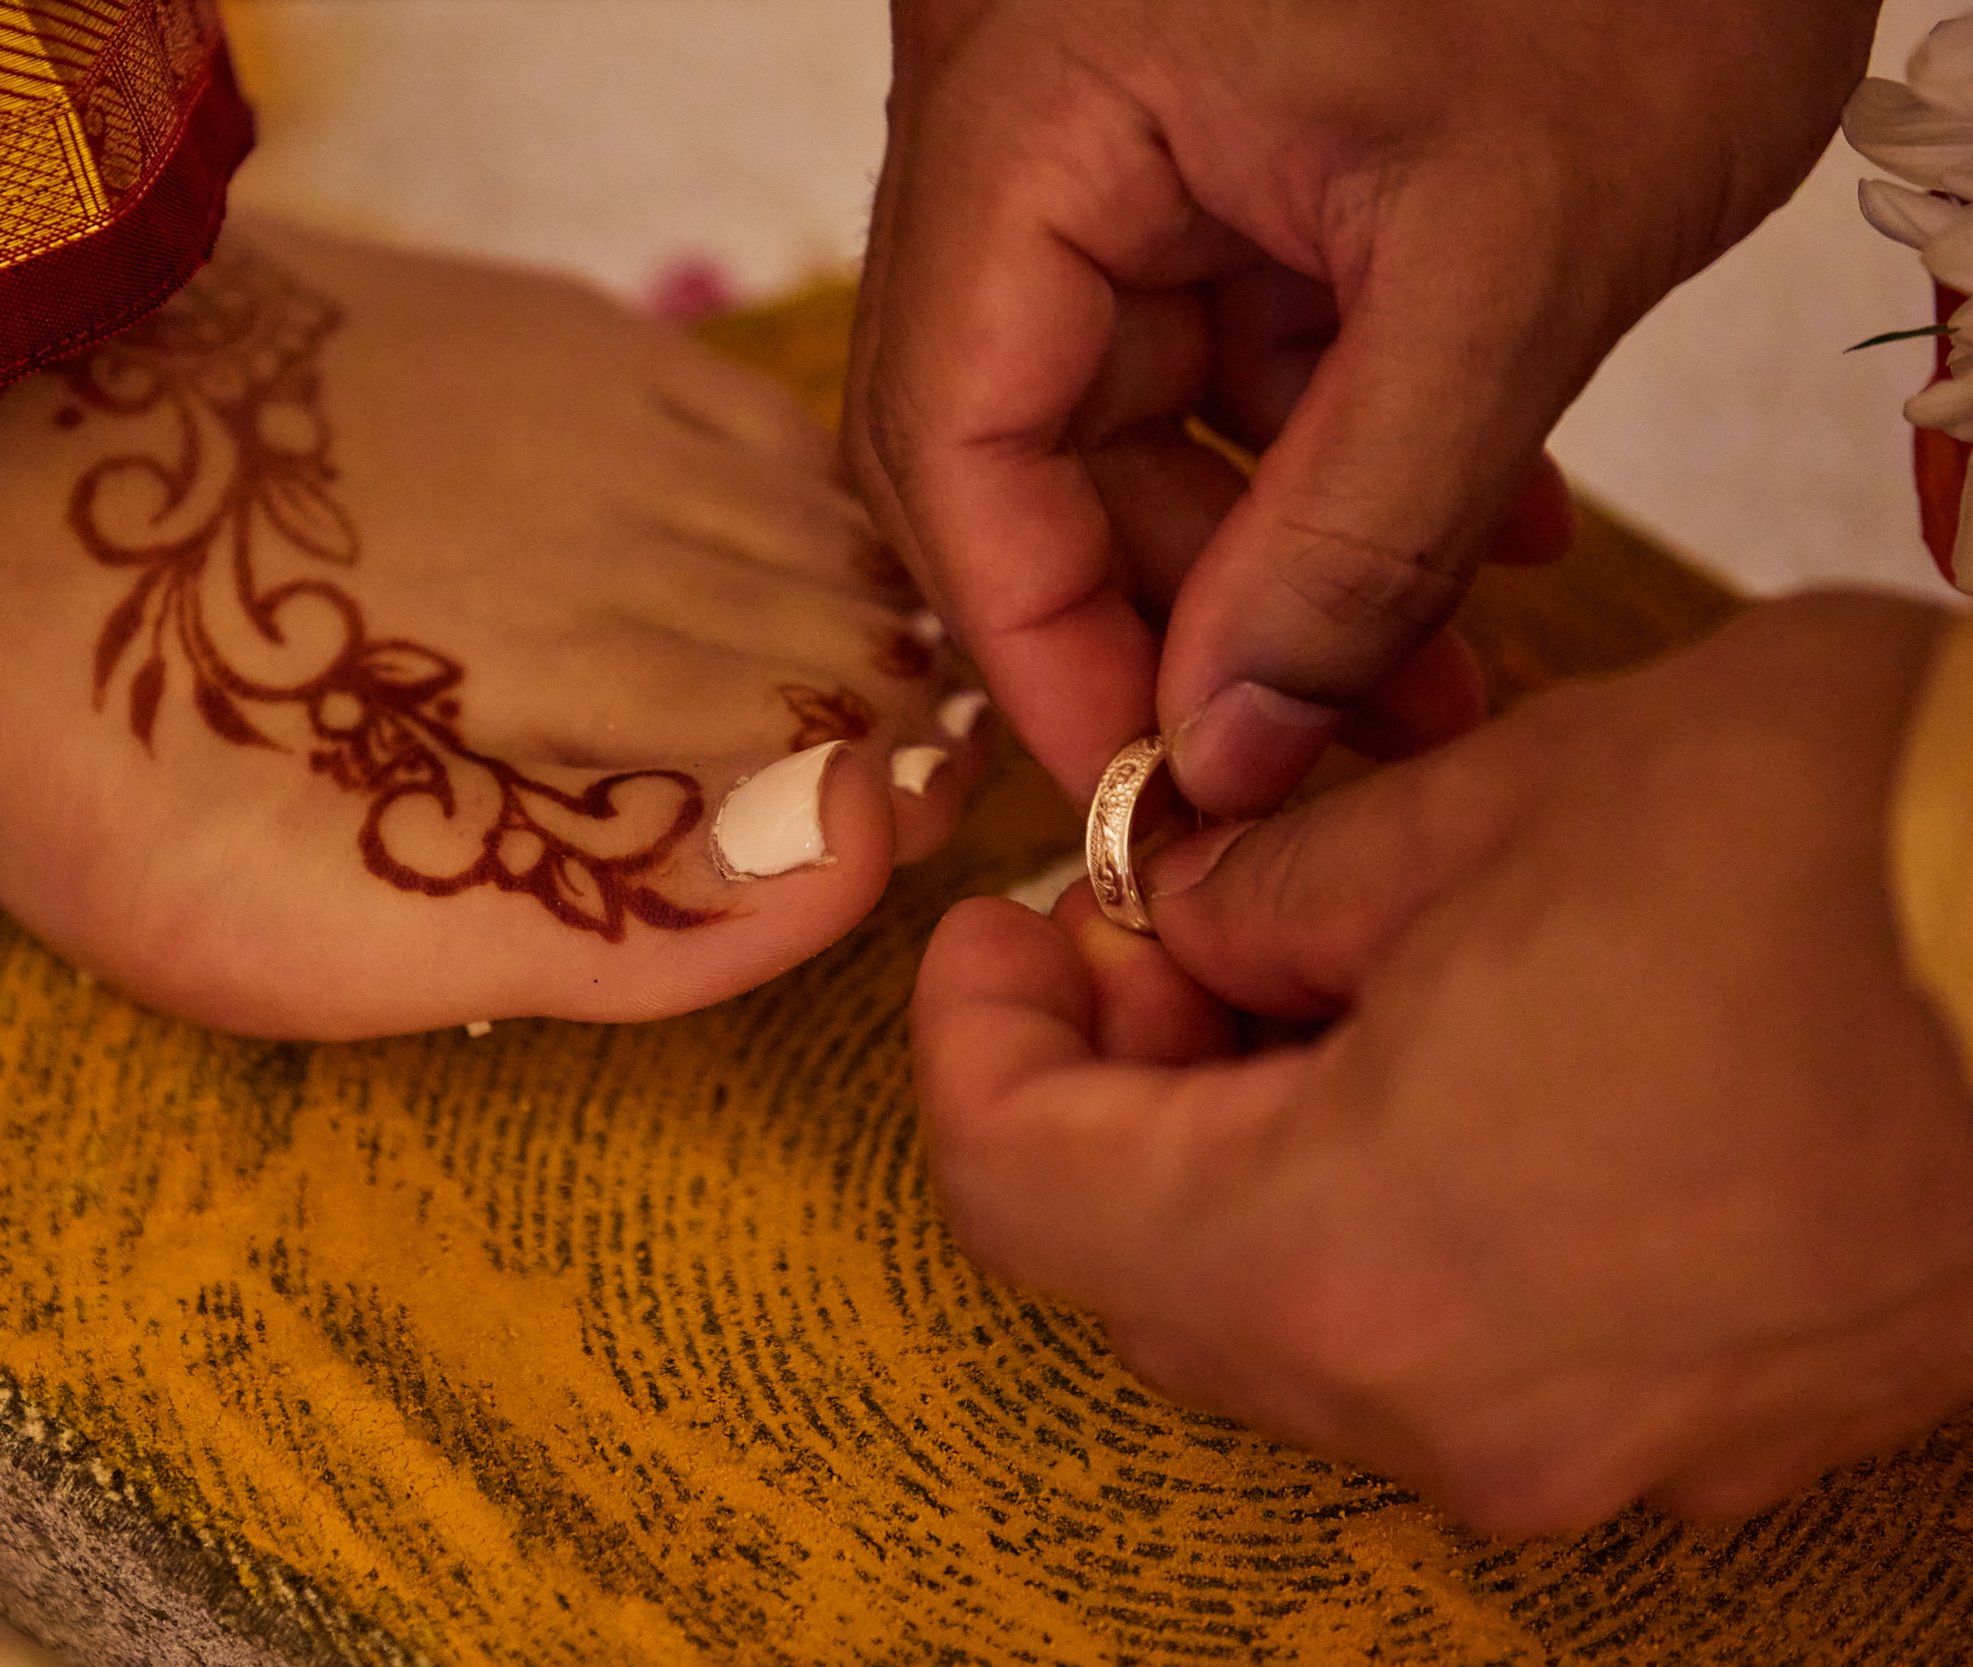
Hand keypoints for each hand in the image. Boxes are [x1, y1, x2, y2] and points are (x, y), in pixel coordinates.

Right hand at [847, 0, 1878, 813]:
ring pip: (1124, 423)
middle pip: (1014, 445)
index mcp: (1038, 103)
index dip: (1039, 643)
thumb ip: (1362, 528)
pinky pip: (1219, 359)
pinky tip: (1468, 544)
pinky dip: (1325, 468)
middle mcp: (1033, 122)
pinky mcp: (1214, 159)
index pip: (951, 433)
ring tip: (1430, 679)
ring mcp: (1119, 140)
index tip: (1149, 797)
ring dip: (1268, 569)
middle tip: (1298, 758)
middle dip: (1168, 620)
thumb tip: (1223, 750)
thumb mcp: (1515, 262)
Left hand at [911, 594, 1972, 1531]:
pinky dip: (1388, 1213)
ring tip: (1307, 964)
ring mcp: (1594, 1454)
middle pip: (1151, 1274)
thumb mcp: (1493, 802)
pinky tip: (1443, 1060)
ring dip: (1247, 1148)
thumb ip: (1271, 887)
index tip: (998, 926)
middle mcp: (1452, 1414)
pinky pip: (1456, 1346)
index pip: (1024, 1193)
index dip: (973, 1044)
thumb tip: (1178, 918)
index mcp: (1348, 1260)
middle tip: (1155, 925)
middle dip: (1113, 1088)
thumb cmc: (1849, 855)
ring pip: (1299, 1317)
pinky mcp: (1705, 1436)